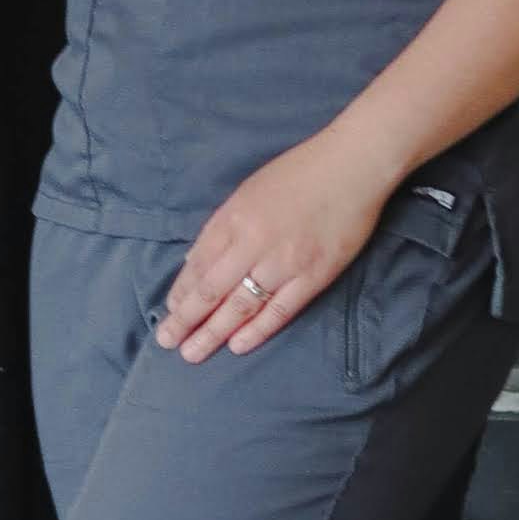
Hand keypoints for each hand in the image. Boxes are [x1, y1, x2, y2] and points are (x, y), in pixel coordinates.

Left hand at [156, 124, 396, 359]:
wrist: (352, 166)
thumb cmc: (299, 173)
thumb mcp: (249, 191)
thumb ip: (224, 226)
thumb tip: (198, 262)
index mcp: (234, 217)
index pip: (198, 263)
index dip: (182, 291)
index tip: (169, 311)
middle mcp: (253, 242)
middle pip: (211, 289)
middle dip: (185, 319)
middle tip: (166, 341)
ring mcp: (284, 261)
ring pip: (240, 305)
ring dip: (213, 332)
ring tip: (192, 353)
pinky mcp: (314, 276)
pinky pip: (279, 310)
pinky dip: (257, 330)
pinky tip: (237, 346)